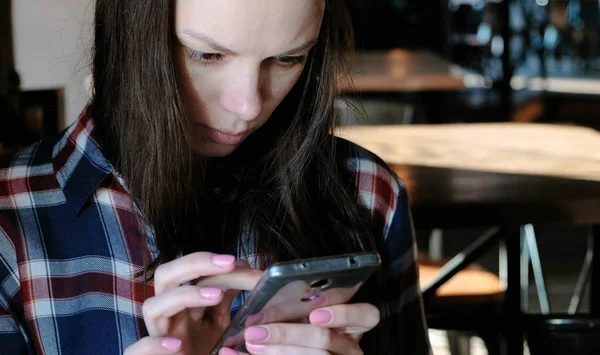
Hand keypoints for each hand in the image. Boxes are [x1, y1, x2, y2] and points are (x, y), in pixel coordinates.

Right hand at [123, 253, 261, 354]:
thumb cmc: (203, 351)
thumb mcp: (219, 324)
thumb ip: (225, 300)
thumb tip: (242, 267)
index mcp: (182, 305)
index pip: (184, 272)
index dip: (207, 261)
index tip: (235, 261)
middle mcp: (167, 316)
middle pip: (165, 277)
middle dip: (194, 264)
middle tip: (228, 263)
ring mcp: (158, 337)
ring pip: (152, 306)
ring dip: (183, 296)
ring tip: (216, 295)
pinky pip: (136, 350)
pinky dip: (153, 346)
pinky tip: (176, 345)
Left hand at [220, 303, 379, 354]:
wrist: (285, 350)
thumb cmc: (297, 330)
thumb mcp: (301, 312)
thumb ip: (294, 298)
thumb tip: (258, 274)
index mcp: (352, 325)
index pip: (367, 315)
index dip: (345, 313)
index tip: (315, 313)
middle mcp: (350, 348)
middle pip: (326, 340)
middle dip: (288, 334)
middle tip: (255, 331)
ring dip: (277, 350)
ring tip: (249, 341)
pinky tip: (239, 354)